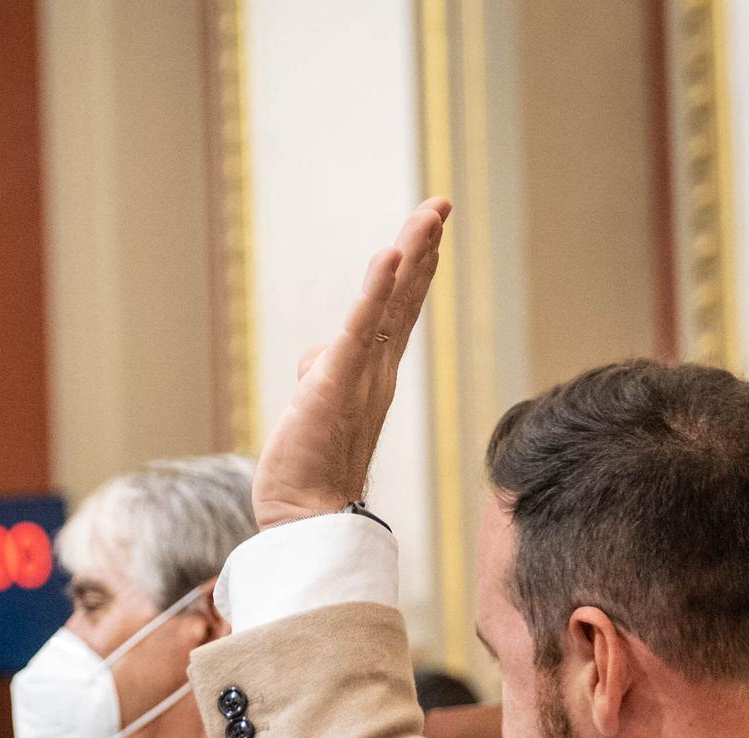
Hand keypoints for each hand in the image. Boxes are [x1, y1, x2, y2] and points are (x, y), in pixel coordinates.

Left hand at [253, 198, 450, 528]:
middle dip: (423, 248)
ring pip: (390, 305)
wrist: (307, 520)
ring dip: (410, 256)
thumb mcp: (312, 409)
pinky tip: (390, 256)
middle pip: (403, 298)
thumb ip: (321, 375)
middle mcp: (376, 372)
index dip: (414, 270)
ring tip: (428, 216)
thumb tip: (317, 358)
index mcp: (371, 375)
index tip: (430, 230)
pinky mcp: (337, 384)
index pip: (396, 312)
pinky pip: (360, 330)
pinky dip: (375, 292)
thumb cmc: (309, 472)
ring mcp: (360, 377)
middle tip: (440, 205)